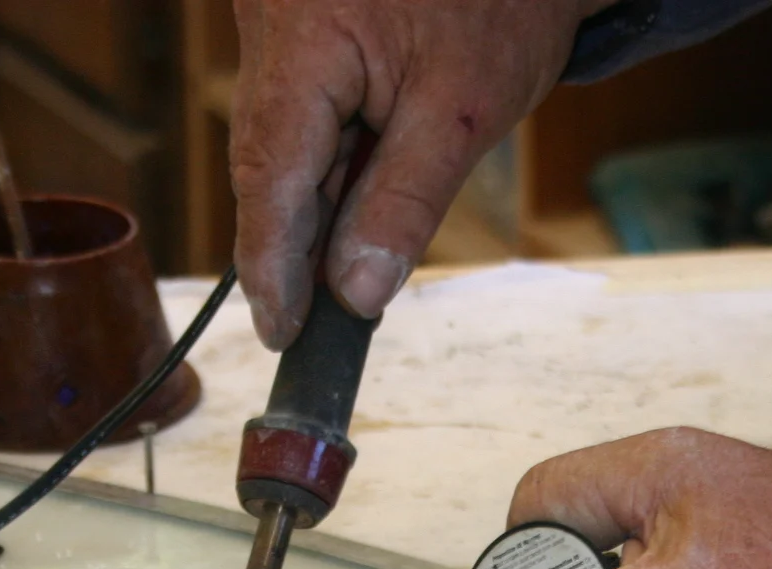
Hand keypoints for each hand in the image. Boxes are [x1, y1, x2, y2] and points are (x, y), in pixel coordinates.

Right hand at [230, 0, 600, 348]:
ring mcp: (277, 21)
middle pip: (267, 159)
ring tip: (359, 258)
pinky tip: (362, 198)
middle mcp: (269, 22)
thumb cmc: (504, 3)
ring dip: (322, 205)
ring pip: (285, 139)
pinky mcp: (297, 24)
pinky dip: (332, 163)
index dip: (271, 265)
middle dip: (299, 242)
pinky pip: (301, 111)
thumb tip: (355, 293)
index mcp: (302, 36)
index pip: (268, 174)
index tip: (283, 332)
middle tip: (319, 321)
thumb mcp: (466, 113)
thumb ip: (404, 203)